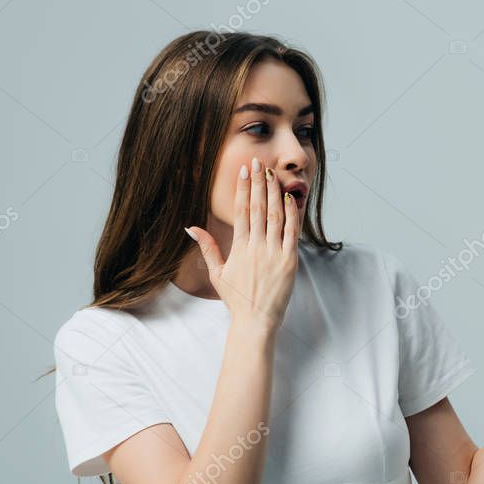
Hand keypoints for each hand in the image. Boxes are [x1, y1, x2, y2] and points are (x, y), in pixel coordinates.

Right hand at [185, 157, 300, 330]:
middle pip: (258, 208)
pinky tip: (291, 198)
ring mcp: (275, 254)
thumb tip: (191, 227)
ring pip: (276, 216)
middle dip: (259, 183)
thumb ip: (207, 247)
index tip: (244, 170)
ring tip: (273, 174)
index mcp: (239, 248)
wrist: (255, 322)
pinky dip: (292, 214)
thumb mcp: (217, 273)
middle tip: (258, 162)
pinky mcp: (290, 262)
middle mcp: (257, 248)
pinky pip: (292, 233)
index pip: (241, 210)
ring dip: (274, 193)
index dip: (243, 188)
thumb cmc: (236, 299)